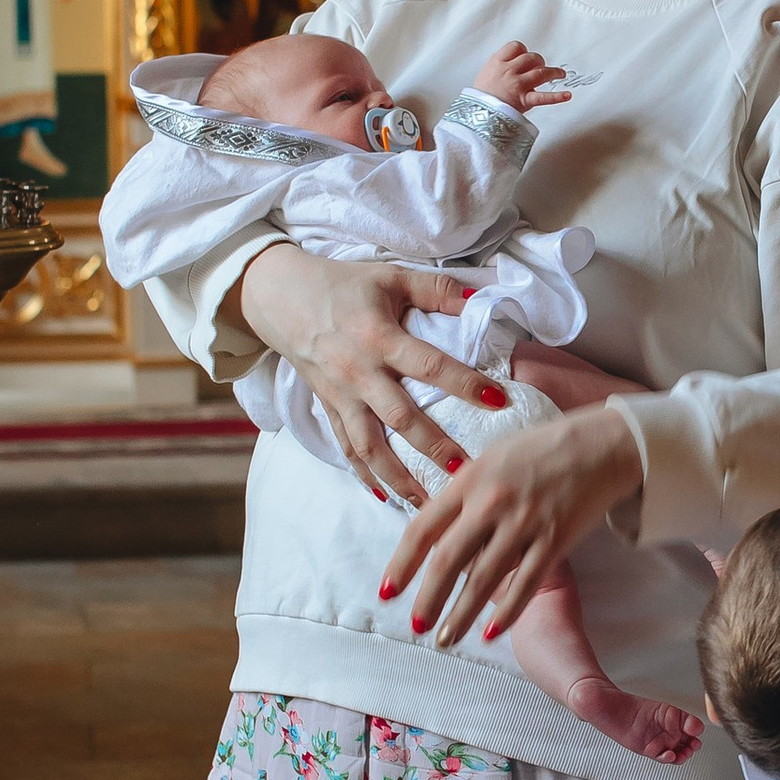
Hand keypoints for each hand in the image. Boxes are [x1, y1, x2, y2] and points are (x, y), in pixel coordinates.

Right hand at [231, 245, 502, 506]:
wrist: (281, 297)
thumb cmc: (342, 284)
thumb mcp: (390, 276)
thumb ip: (435, 290)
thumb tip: (478, 299)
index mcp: (378, 337)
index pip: (428, 365)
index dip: (464, 383)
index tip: (498, 400)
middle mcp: (359, 373)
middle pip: (400, 418)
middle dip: (433, 446)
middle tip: (466, 471)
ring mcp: (341, 396)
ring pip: (370, 446)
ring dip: (400, 477)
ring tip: (430, 503)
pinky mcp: (328, 408)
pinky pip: (347, 448)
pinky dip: (364, 475)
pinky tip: (386, 498)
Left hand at [381, 404, 642, 646]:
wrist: (601, 445)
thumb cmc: (541, 450)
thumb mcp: (491, 459)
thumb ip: (464, 494)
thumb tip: (437, 533)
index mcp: (469, 479)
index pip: (422, 528)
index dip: (401, 564)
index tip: (386, 592)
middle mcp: (491, 501)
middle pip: (448, 560)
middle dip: (428, 599)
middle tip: (417, 627)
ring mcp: (524, 521)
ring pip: (484, 579)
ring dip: (461, 615)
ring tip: (446, 639)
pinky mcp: (555, 538)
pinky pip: (525, 583)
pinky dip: (506, 612)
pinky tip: (490, 633)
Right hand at [474, 41, 571, 114]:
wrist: (477, 114)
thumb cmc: (480, 98)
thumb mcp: (485, 75)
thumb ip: (498, 66)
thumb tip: (510, 62)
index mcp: (498, 62)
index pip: (516, 47)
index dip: (523, 50)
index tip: (525, 55)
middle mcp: (509, 71)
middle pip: (531, 58)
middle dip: (539, 61)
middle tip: (541, 66)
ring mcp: (517, 85)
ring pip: (541, 72)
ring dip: (554, 72)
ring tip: (560, 74)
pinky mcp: (524, 100)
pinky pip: (543, 97)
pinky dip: (557, 97)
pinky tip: (567, 95)